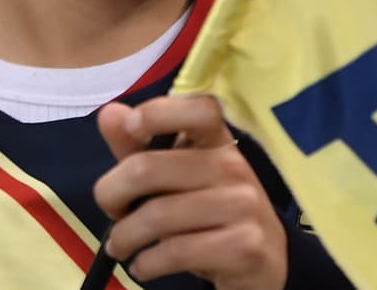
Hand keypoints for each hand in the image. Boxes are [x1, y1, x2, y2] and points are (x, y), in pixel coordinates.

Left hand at [94, 95, 287, 288]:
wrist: (267, 259)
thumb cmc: (212, 212)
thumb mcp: (177, 178)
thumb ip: (141, 149)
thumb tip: (109, 114)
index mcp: (218, 141)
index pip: (199, 109)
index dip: (160, 112)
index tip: (132, 127)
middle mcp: (233, 166)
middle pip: (149, 168)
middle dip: (111, 193)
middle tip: (111, 210)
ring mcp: (242, 206)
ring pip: (158, 216)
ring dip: (124, 236)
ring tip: (119, 246)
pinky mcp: (243, 246)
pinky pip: (176, 252)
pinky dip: (146, 263)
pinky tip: (143, 265)